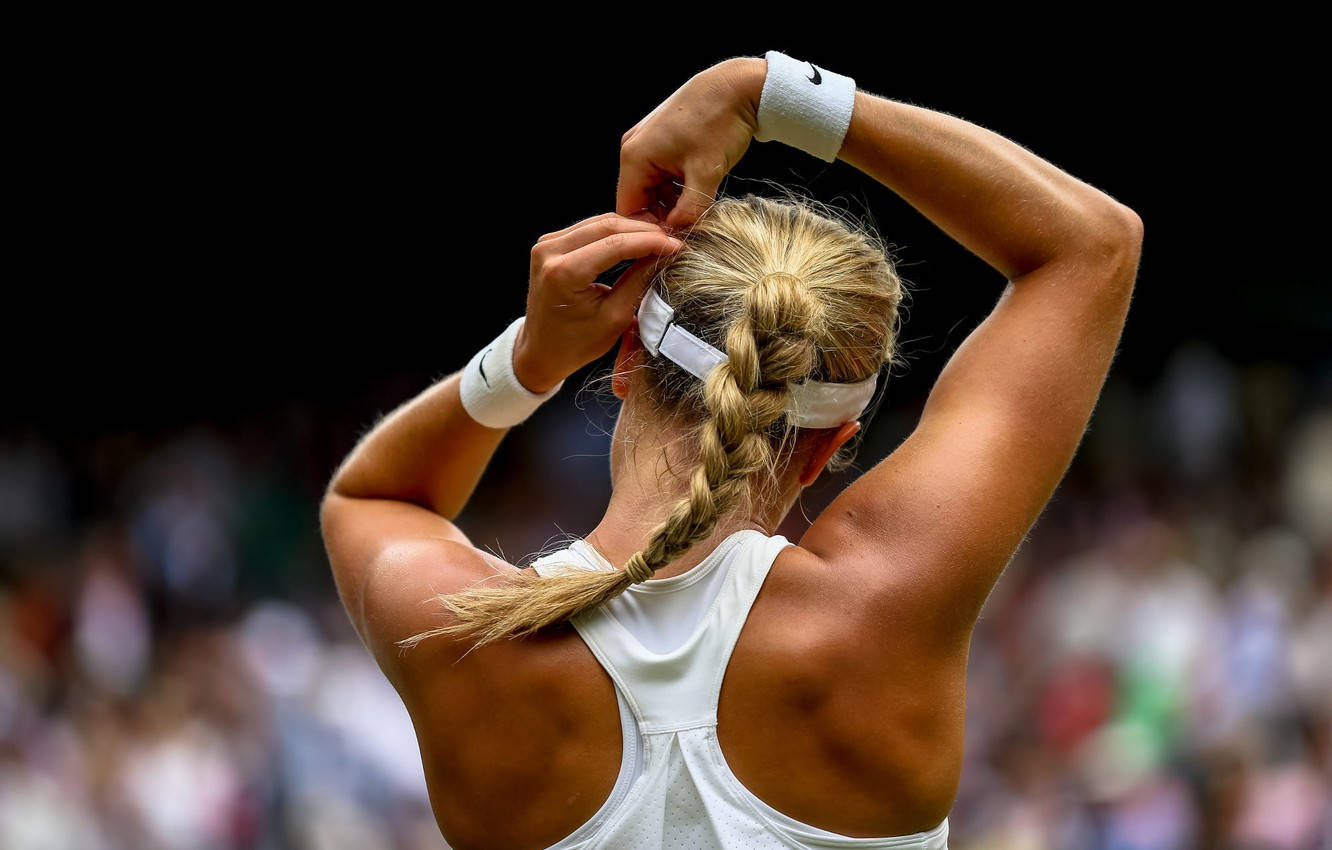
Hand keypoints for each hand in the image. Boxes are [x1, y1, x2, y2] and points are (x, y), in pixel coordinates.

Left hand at [513, 212, 684, 392]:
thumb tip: (664, 254)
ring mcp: (546, 244)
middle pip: (607, 226)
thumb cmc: (576, 344)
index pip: (616, 245)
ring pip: (599, 222)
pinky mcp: (549, 243)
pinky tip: (636, 238)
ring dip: (631, 228)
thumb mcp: (615, 317)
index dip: (651, 242)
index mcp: (563, 274)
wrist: (541, 350)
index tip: (677, 245)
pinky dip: (614, 231)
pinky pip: (588, 228)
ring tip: (659, 238)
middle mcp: (549, 252)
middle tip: (672, 238)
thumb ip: (639, 281)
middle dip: (644, 231)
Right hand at [616, 58, 761, 232]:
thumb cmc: (720, 122)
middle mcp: (633, 148)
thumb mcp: (706, 174)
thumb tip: (678, 234)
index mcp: (634, 156)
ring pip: (651, 188)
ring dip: (670, 203)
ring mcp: (646, 142)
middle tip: (689, 228)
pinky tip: (696, 191)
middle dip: (662, 216)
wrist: (738, 86)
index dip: (649, 230)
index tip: (674, 240)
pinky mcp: (661, 139)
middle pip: (638, 199)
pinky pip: (660, 174)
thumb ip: (689, 210)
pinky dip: (675, 187)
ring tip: (696, 209)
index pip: (627, 210)